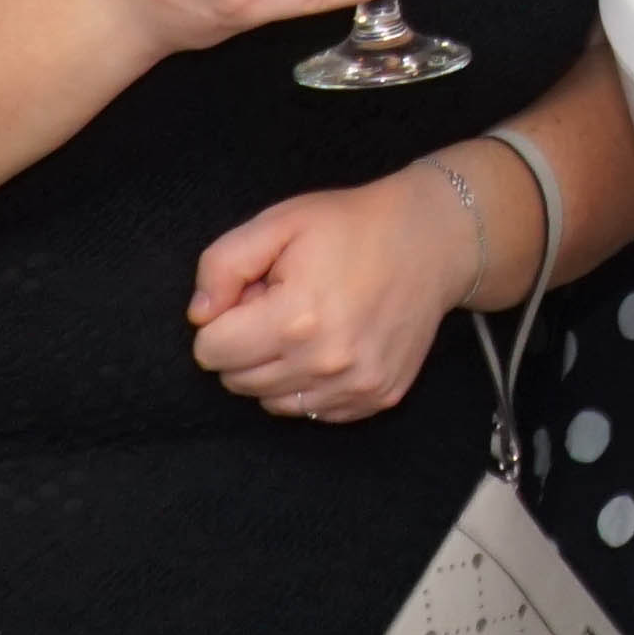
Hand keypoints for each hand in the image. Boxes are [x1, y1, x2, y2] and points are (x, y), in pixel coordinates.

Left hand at [190, 162, 477, 423]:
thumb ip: (222, 265)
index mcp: (295, 319)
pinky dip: (309, 384)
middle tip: (282, 303)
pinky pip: (312, 411)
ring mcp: (355, 387)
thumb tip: (200, 317)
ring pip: (271, 402)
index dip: (224, 317)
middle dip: (247, 343)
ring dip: (276, 368)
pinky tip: (332, 343)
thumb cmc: (352, 227)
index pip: (211, 351)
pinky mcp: (376, 399)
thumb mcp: (278, 223)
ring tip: (308, 323)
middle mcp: (326, 364)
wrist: (433, 240)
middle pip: (237, 381)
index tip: (256, 292)